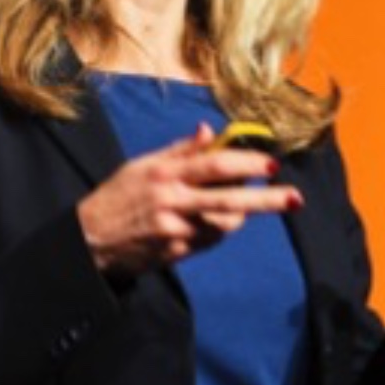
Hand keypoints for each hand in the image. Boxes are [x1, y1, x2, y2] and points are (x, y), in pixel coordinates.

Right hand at [77, 123, 302, 275]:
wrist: (89, 242)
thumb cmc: (116, 196)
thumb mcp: (142, 165)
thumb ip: (180, 151)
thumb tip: (210, 132)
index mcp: (164, 174)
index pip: (213, 165)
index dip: (245, 164)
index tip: (271, 164)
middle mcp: (171, 202)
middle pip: (228, 199)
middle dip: (266, 200)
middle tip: (295, 199)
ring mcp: (175, 230)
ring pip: (224, 223)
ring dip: (243, 214)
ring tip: (249, 204)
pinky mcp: (176, 253)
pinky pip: (210, 239)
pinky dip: (222, 228)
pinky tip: (219, 220)